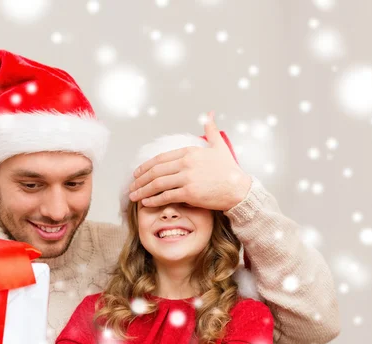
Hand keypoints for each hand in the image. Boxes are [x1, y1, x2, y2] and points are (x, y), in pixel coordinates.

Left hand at [128, 111, 252, 211]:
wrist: (239, 189)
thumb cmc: (229, 170)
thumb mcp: (219, 146)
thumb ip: (211, 129)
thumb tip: (209, 113)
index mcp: (190, 152)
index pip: (160, 158)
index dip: (146, 166)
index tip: (137, 173)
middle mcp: (186, 163)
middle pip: (156, 171)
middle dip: (140, 179)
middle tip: (131, 186)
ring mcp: (187, 178)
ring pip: (158, 184)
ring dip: (142, 190)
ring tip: (133, 196)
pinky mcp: (190, 193)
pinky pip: (166, 196)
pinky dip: (153, 200)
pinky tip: (145, 203)